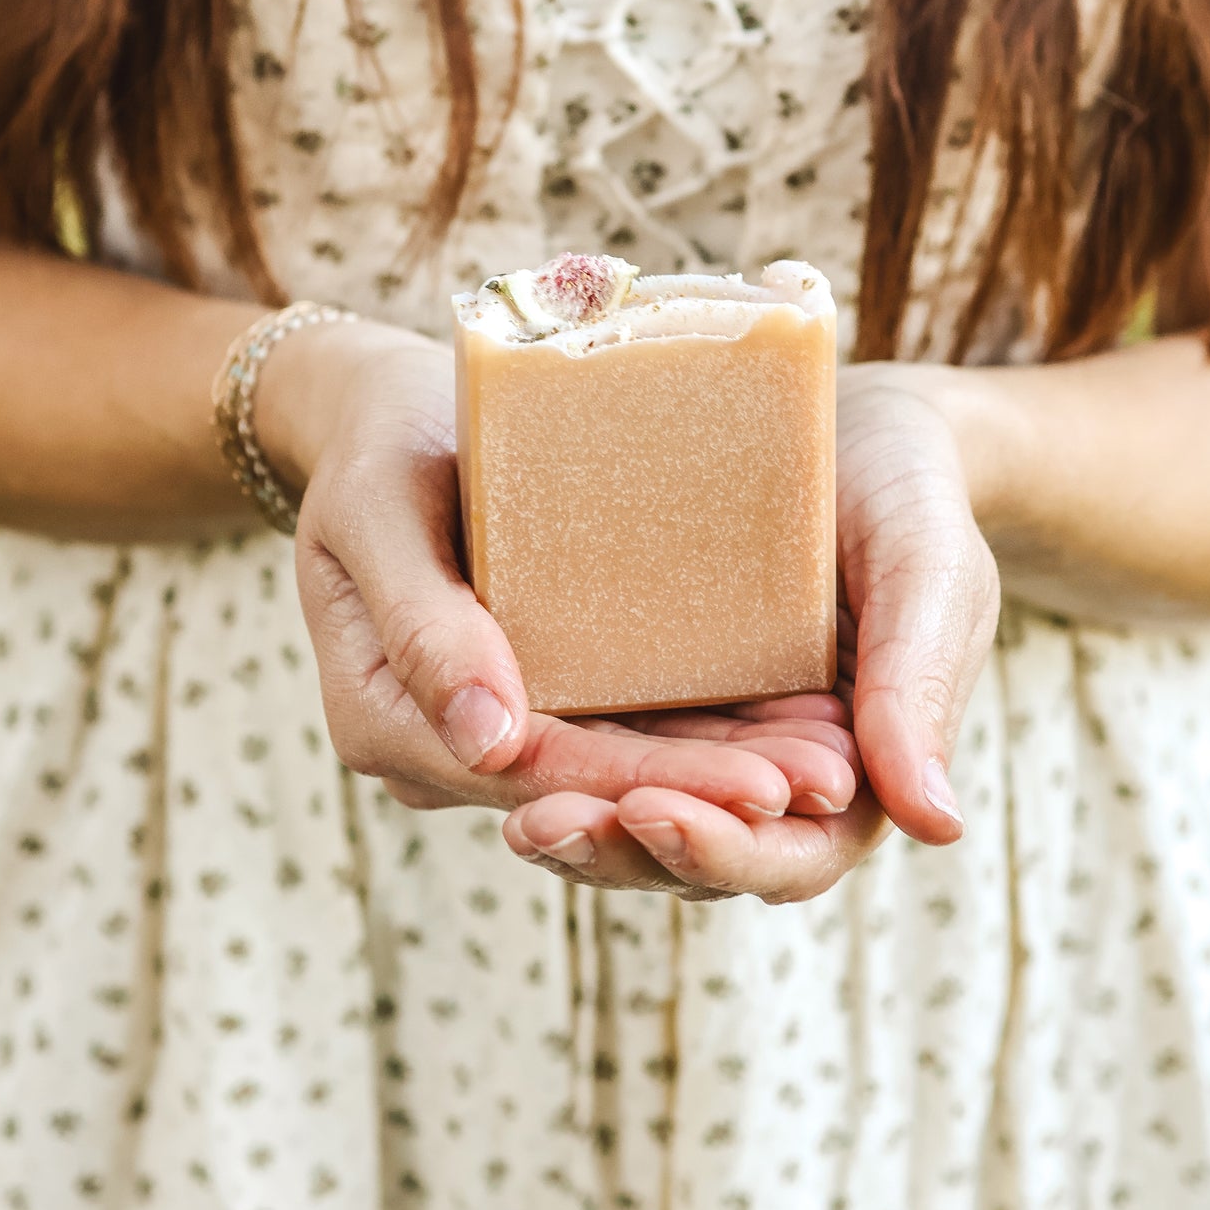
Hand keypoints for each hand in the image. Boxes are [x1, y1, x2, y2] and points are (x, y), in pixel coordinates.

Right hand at [270, 323, 860, 832]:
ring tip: (832, 768)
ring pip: (616, 768)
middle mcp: (444, 745)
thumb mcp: (377, 510)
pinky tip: (793, 724)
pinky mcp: (544, 692)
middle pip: (586, 787)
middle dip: (710, 793)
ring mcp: (497, 724)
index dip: (641, 786)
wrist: (389, 416)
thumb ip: (420, 624)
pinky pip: (625, 724)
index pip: (529, 773)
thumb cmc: (377, 445)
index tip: (755, 787)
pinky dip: (705, 732)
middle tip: (826, 784)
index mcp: (384, 720)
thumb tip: (490, 741)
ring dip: (722, 776)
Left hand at [503, 361, 1000, 900]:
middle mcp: (766, 766)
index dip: (725, 849)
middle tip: (540, 822)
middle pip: (691, 850)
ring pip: (631, 810)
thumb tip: (935, 827)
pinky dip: (548, 752)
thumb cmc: (907, 489)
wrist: (847, 420)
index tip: (656, 813)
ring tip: (508, 803)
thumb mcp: (929, 568)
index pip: (791, 850)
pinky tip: (488, 731)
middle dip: (618, 849)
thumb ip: (923, 681)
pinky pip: (594, 738)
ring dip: (572, 820)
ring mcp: (702, 730)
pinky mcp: (646, 684)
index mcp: (851, 767)